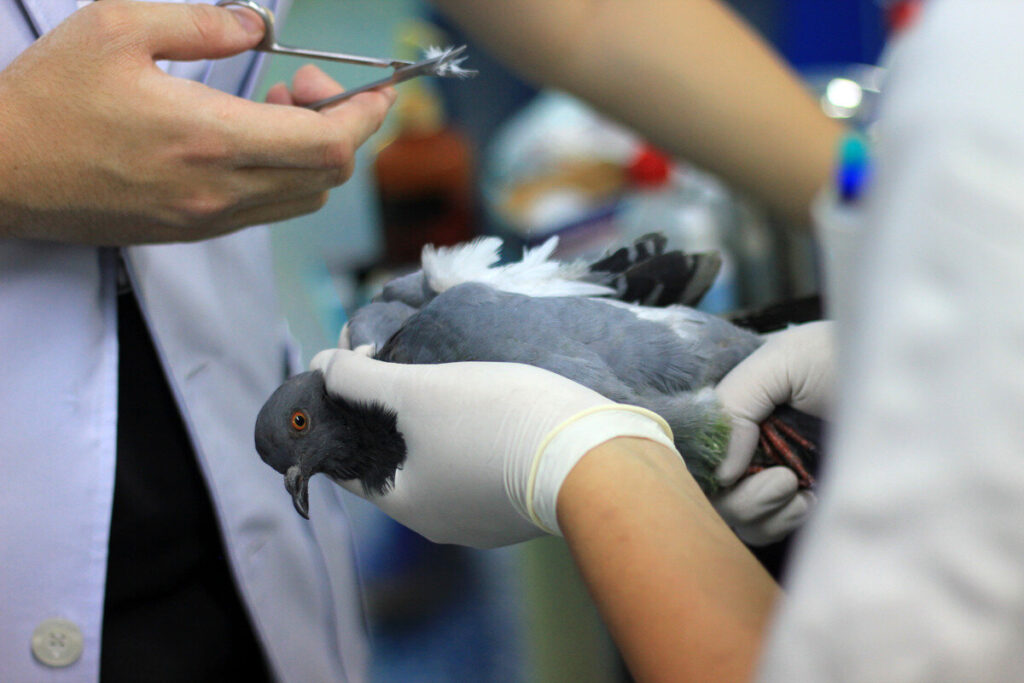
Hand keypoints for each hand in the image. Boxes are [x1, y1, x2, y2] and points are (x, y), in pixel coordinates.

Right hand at [0, 0, 394, 243]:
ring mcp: (208, 219)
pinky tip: (252, 141)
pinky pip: (268, 210)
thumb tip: (258, 26)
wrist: (0, 172)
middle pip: (328, 175)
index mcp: (210, 139)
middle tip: (308, 85)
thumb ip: (202, 23)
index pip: (329, 144)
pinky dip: (285, 176)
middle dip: (342, 126)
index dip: (366, 116)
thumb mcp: (117, 28)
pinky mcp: (193, 232)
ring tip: (277, 110)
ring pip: (303, 197)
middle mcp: (219, 191)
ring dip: (314, 154)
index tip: (375, 90)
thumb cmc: (49, 99)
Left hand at [310, 348, 676, 547]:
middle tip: (392, 365)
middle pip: (398, 462)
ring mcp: (488, 519)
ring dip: (433, 427)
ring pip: (443, 465)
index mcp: (408, 505)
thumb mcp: (418, 392)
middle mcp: (443, 523)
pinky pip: (482, 468)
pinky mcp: (524, 504)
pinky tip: (485, 404)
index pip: (351, 463)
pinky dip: (472, 438)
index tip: (345, 377)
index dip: (342, 417)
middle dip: (389, 417)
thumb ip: (362, 380)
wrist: (595, 456)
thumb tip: (322, 362)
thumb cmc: (494, 422)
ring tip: (440, 377)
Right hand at [713, 321, 834, 544]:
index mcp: (733, 406)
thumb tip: (720, 474)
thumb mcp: (780, 361)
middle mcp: (745, 442)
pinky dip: (785, 520)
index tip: (733, 471)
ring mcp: (771, 472)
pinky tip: (810, 501)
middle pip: (711, 494)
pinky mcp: (798, 500)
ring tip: (800, 489)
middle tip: (783, 481)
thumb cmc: (845, 358)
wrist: (907, 379)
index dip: (703, 469)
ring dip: (765, 511)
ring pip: (738, 518)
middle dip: (742, 499)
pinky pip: (769, 529)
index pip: (692, 450)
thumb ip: (736, 403)